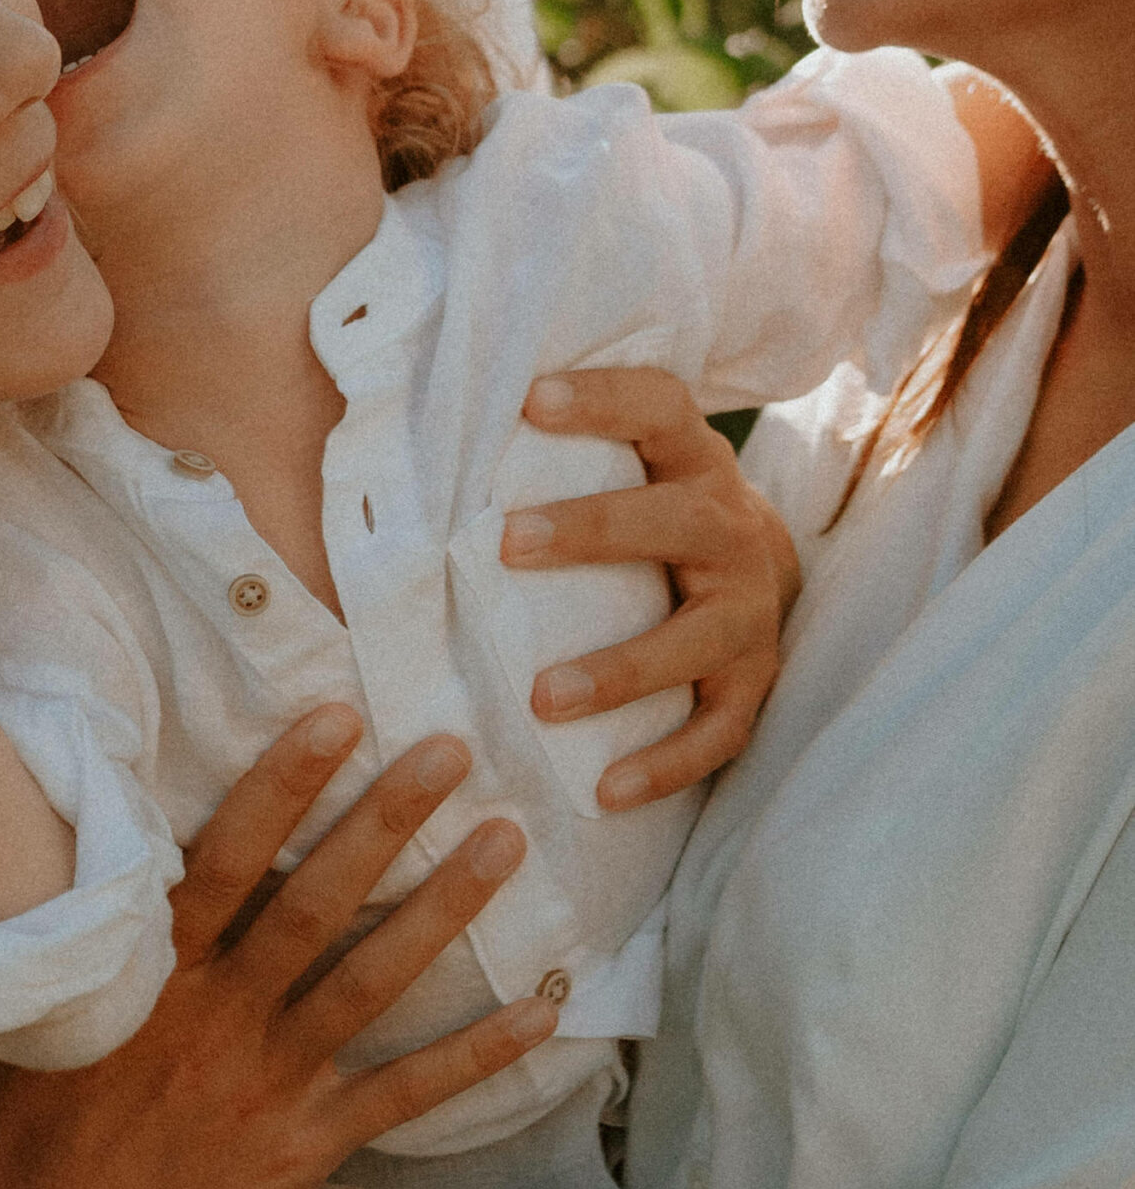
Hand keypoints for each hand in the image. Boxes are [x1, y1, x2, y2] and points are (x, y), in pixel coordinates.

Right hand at [0, 711, 556, 1188]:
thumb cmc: (27, 1140)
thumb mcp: (44, 1016)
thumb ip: (95, 937)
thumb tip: (108, 844)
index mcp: (153, 973)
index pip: (229, 856)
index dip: (285, 783)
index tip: (338, 716)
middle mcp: (219, 1017)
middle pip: (315, 901)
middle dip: (385, 821)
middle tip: (451, 752)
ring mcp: (267, 1083)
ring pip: (371, 981)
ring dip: (443, 908)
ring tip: (503, 844)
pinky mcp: (300, 1150)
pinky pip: (402, 1095)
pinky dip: (475, 1055)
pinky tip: (540, 1012)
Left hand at [501, 367, 799, 808]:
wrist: (762, 568)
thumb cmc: (654, 507)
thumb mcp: (632, 461)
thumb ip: (557, 446)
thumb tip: (427, 426)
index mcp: (692, 459)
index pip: (659, 405)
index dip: (602, 399)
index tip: (529, 399)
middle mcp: (732, 530)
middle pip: (676, 521)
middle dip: (594, 529)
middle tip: (507, 545)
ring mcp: (751, 613)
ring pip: (697, 639)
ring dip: (622, 670)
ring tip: (542, 698)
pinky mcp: (754, 685)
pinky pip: (718, 733)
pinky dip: (665, 764)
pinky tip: (604, 789)